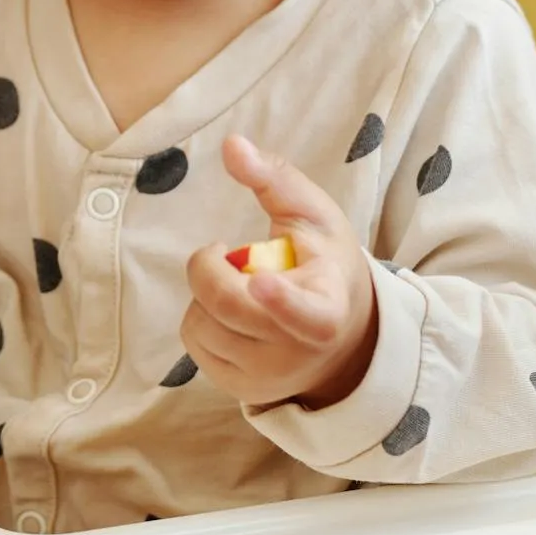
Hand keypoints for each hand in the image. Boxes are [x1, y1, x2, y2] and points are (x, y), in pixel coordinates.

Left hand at [181, 135, 378, 407]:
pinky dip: (201, 318)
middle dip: (209, 265)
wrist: (342, 339)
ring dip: (206, 293)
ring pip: (201, 323)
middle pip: (225, 305)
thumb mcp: (314, 216)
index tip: (262, 282)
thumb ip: (276, 179)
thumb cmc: (324, 264)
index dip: (281, 299)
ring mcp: (267, 377)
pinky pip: (193, 344)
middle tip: (226, 251)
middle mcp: (297, 352)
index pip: (304, 313)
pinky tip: (231, 313)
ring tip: (240, 286)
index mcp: (326, 309)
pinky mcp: (240, 389)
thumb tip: (233, 145)